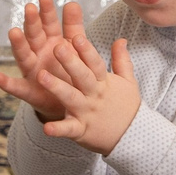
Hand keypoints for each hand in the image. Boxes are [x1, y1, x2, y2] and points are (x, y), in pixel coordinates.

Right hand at [0, 0, 75, 120]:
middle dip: (32, 22)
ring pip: (24, 55)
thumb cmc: (70, 69)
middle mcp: (38, 53)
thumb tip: (71, 2)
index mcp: (51, 41)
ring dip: (18, 44)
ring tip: (13, 32)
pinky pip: (17, 88)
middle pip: (34, 35)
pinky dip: (6, 83)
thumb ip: (72, 26)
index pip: (48, 23)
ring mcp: (32, 71)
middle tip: (30, 7)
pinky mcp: (29, 92)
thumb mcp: (74, 46)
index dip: (46, 11)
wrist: (72, 101)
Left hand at [21, 21, 142, 155]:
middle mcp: (94, 95)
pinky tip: (47, 128)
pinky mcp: (81, 130)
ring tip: (41, 76)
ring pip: (70, 97)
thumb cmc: (128, 108)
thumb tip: (121, 39)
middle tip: (56, 47)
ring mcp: (87, 112)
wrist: (134, 138)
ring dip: (56, 87)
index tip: (76, 37)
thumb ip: (121, 60)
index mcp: (104, 82)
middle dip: (70, 62)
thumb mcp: (128, 82)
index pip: (95, 63)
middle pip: (82, 76)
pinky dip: (58, 129)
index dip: (86, 50)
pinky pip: (69, 129)